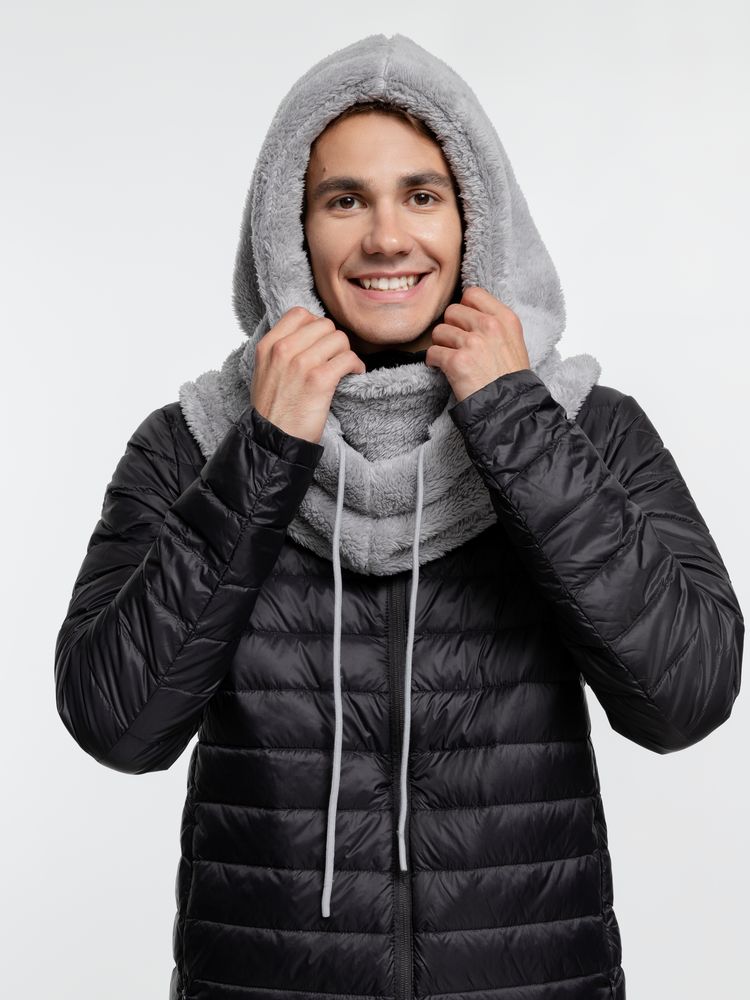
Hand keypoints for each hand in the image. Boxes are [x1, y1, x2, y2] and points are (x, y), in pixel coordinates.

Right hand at [250, 307, 365, 444]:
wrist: (273, 440)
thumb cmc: (273, 410)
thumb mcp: (265, 371)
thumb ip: (282, 350)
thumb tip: (310, 336)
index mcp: (268, 345)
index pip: (300, 314)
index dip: (316, 325)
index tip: (321, 342)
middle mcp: (283, 350)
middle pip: (324, 324)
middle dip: (334, 341)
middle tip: (335, 358)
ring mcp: (301, 363)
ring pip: (339, 339)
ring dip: (346, 353)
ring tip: (344, 368)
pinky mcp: (319, 380)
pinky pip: (348, 358)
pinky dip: (356, 366)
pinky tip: (354, 374)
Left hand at [425, 285, 530, 403]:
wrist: (510, 406)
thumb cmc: (510, 378)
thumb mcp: (513, 341)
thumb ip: (493, 323)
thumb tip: (466, 311)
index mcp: (505, 318)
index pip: (472, 294)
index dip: (464, 308)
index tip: (464, 323)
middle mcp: (489, 326)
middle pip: (451, 312)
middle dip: (450, 328)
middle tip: (456, 345)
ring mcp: (472, 343)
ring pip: (439, 332)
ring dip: (441, 346)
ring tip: (452, 359)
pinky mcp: (457, 361)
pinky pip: (432, 353)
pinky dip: (434, 362)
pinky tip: (444, 369)